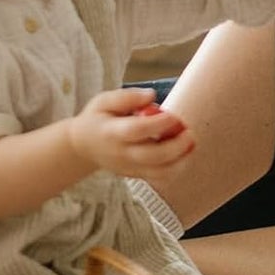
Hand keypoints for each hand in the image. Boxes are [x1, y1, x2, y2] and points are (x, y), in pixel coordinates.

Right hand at [66, 88, 194, 179]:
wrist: (83, 147)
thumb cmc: (98, 119)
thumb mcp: (104, 101)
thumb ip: (127, 97)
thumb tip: (151, 96)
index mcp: (111, 132)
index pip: (136, 131)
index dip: (158, 124)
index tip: (174, 116)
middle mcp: (121, 154)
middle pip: (152, 156)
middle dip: (176, 146)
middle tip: (189, 132)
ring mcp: (129, 168)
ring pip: (159, 172)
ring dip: (181, 160)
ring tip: (191, 142)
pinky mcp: (137, 175)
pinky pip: (160, 178)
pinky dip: (177, 167)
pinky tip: (184, 152)